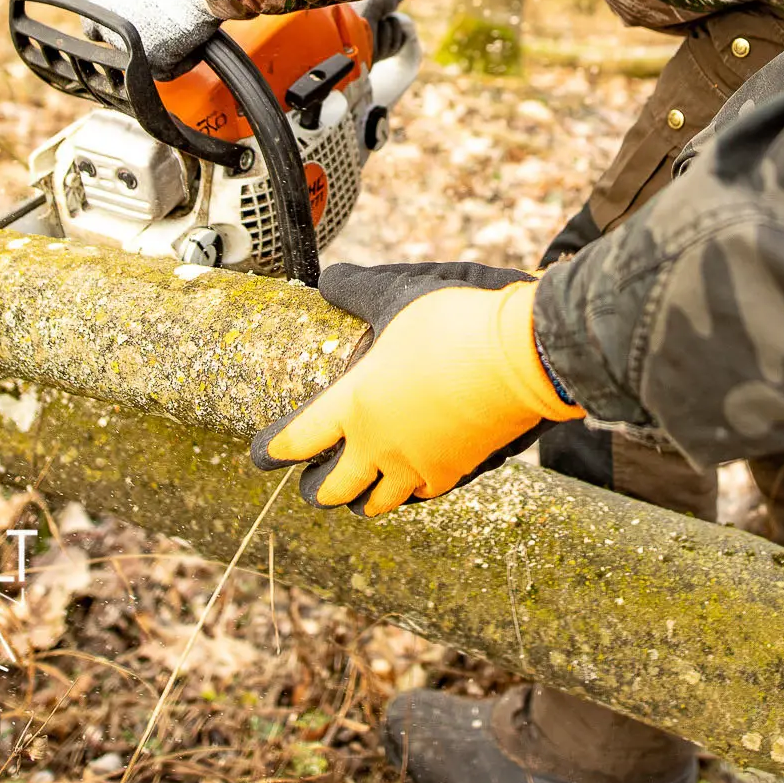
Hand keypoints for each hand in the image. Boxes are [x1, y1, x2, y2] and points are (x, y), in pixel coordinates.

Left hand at [251, 261, 584, 515]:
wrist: (524, 357)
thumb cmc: (456, 324)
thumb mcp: (398, 295)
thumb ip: (357, 289)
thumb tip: (330, 280)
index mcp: (355, 406)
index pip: (298, 440)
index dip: (273, 451)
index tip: (259, 457)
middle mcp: (380, 447)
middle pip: (332, 489)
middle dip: (314, 488)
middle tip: (307, 481)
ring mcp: (419, 466)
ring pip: (376, 503)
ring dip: (359, 498)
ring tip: (355, 490)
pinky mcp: (456, 472)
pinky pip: (420, 495)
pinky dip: (405, 493)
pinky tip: (408, 480)